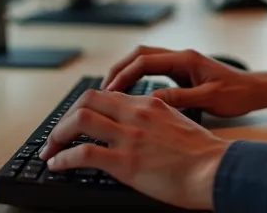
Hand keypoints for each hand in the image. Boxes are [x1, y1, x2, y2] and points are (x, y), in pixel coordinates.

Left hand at [39, 89, 227, 209]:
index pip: (108, 95)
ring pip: (79, 120)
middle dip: (65, 117)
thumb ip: (158, 119)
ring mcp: (130, 136)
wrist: (216, 170)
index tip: (76, 121)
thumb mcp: (180, 123)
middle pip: (87, 99)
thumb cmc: (204, 154)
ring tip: (50, 150)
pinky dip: (63, 158)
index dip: (86, 107)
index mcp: (150, 104)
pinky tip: (57, 165)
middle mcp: (136, 114)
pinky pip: (82, 154)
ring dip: (57, 135)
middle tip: (57, 135)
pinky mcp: (125, 162)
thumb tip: (143, 129)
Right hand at [105, 46, 266, 117]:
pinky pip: (153, 69)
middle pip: (140, 55)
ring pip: (145, 60)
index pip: (145, 62)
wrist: (256, 90)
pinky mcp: (183, 72)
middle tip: (103, 90)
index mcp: (186, 59)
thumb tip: (153, 101)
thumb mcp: (210, 99)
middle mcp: (181, 57)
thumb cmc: (238, 94)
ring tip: (111, 92)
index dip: (124, 76)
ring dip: (127, 72)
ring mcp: (181, 63)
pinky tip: (131, 93)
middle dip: (119, 69)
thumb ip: (181, 99)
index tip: (110, 92)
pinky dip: (138, 77)